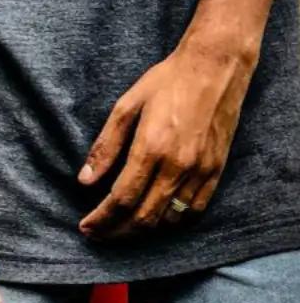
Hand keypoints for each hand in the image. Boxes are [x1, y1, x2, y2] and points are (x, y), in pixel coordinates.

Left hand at [78, 35, 256, 239]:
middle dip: (116, 232)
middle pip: (144, 217)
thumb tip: (85, 180)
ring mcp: (200, 170)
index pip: (121, 199)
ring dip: (144, 230)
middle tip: (98, 234)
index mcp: (151, 147)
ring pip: (169, 219)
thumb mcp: (127, 105)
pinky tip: (158, 217)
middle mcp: (177, 165)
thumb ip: (106, 146)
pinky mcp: (216, 170)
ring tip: (123, 227)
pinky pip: (194, 210)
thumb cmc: (167, 80)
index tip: (86, 227)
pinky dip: (173, 220)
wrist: (214, 68)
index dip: (101, 219)